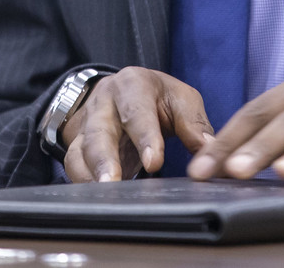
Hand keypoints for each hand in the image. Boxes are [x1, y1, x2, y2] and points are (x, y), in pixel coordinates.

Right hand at [60, 67, 215, 181]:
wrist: (124, 91)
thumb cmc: (158, 97)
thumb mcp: (180, 99)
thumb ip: (193, 124)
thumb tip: (210, 151)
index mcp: (132, 85)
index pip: (137, 111)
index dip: (145, 136)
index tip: (154, 163)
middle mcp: (104, 102)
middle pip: (100, 131)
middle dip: (104, 158)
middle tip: (113, 183)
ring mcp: (87, 124)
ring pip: (80, 150)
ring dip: (90, 174)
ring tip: (103, 195)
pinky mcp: (78, 145)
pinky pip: (73, 164)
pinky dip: (81, 181)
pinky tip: (94, 198)